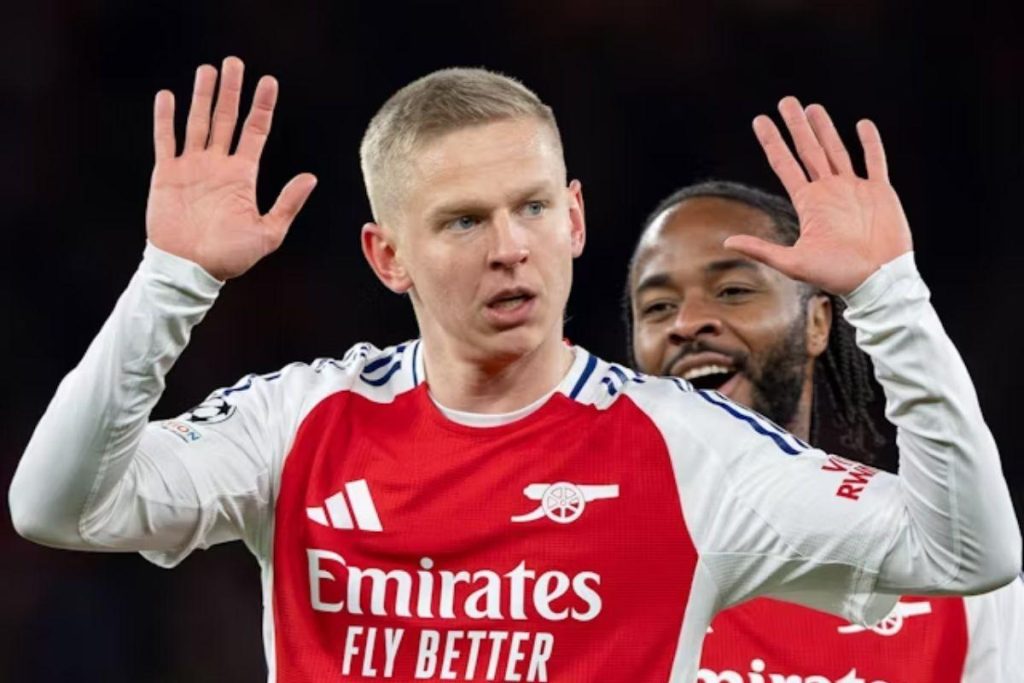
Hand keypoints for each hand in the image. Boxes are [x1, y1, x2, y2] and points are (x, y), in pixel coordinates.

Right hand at [146, 56, 316, 280]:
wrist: (191, 270)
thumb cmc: (230, 257)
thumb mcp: (268, 232)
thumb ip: (288, 203)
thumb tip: (310, 178)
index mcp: (242, 176)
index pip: (255, 131)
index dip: (261, 106)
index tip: (269, 81)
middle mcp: (218, 165)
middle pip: (226, 119)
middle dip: (231, 91)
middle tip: (235, 62)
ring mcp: (192, 167)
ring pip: (198, 122)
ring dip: (202, 97)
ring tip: (208, 70)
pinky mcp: (166, 175)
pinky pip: (165, 141)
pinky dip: (165, 119)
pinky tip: (168, 97)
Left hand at [724, 97, 912, 295]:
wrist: (878, 281)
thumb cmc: (836, 276)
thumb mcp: (793, 263)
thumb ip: (761, 250)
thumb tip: (726, 242)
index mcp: (809, 203)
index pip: (785, 164)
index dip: (772, 142)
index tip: (760, 120)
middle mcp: (829, 192)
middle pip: (809, 150)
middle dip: (797, 126)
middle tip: (786, 101)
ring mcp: (854, 190)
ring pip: (837, 150)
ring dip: (826, 129)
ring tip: (813, 107)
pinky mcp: (880, 192)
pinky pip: (875, 161)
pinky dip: (870, 143)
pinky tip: (861, 124)